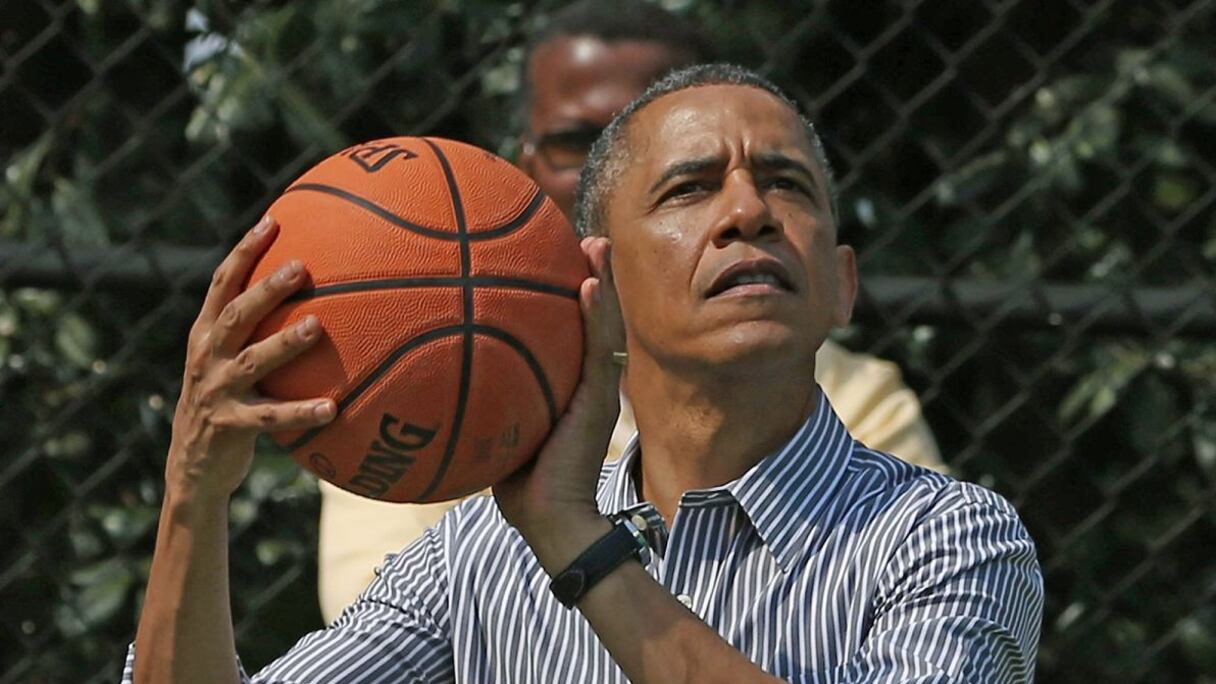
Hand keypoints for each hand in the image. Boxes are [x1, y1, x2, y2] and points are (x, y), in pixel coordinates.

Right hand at [166, 215, 335, 502]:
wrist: (192, 466)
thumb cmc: (225, 402)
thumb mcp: (228, 361)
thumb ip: (254, 330)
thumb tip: (313, 294)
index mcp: (206, 334)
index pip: (222, 283)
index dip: (244, 251)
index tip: (272, 221)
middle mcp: (207, 356)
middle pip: (237, 313)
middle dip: (267, 288)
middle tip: (300, 265)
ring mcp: (216, 390)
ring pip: (253, 360)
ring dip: (285, 342)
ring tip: (316, 326)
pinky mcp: (230, 425)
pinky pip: (271, 418)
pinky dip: (302, 411)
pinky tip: (333, 408)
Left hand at [493, 236, 625, 559]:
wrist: (551, 520)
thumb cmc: (517, 485)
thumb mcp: (490, 432)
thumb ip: (473, 400)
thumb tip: (422, 374)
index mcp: (564, 384)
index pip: (566, 330)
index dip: (563, 293)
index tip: (550, 257)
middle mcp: (585, 380)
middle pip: (592, 317)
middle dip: (591, 274)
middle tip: (583, 237)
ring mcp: (596, 389)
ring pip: (604, 325)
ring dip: (602, 281)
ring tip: (595, 244)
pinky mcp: (600, 401)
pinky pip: (599, 350)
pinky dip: (597, 315)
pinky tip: (587, 285)